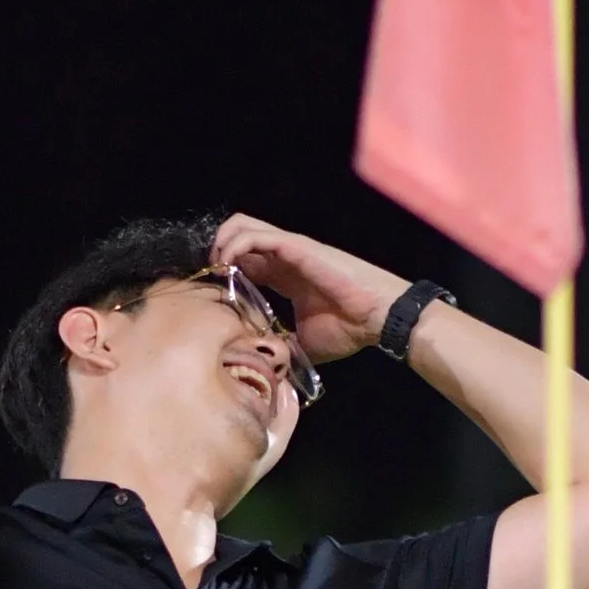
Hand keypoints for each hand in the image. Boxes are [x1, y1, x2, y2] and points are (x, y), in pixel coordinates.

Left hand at [208, 212, 408, 367]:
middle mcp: (284, 257)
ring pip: (241, 226)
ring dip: (221, 244)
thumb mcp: (305, 342)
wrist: (379, 318)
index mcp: (285, 275)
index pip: (244, 260)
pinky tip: (228, 267)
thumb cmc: (349, 328)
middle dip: (216, 251)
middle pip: (238, 234)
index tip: (212, 292)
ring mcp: (289, 248)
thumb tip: (267, 362)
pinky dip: (234, 246)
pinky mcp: (295, 246)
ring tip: (216, 269)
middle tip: (210, 277)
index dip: (224, 270)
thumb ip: (284, 344)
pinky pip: (254, 236)